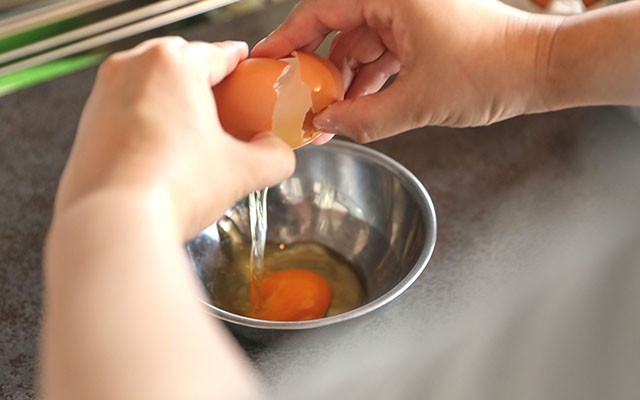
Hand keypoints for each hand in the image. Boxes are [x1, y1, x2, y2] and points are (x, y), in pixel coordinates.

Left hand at [56, 38, 294, 236]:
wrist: (115, 222)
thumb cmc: (173, 187)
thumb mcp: (242, 171)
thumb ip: (273, 156)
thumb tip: (278, 152)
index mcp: (173, 64)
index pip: (217, 54)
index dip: (239, 63)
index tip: (247, 72)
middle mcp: (132, 68)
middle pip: (181, 64)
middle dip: (204, 82)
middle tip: (227, 109)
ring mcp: (104, 94)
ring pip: (151, 85)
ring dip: (175, 102)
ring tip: (197, 135)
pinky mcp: (88, 123)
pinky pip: (128, 110)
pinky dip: (150, 121)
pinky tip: (166, 152)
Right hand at [253, 0, 562, 141]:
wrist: (542, 69)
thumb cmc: (493, 68)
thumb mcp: (419, 101)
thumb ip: (365, 118)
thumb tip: (328, 126)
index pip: (321, 10)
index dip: (287, 37)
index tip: (264, 58)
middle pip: (338, 30)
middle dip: (318, 70)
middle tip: (297, 99)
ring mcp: (411, 16)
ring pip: (360, 47)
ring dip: (344, 82)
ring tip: (329, 116)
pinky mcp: (423, 34)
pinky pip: (382, 56)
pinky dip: (369, 82)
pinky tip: (358, 109)